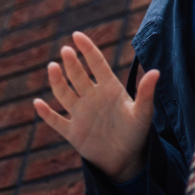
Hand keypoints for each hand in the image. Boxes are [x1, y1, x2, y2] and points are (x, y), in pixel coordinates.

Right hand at [33, 31, 158, 181]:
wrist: (126, 159)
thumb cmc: (137, 132)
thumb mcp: (143, 113)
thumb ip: (146, 93)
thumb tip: (156, 71)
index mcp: (110, 88)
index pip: (97, 63)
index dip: (87, 49)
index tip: (77, 35)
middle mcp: (92, 96)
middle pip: (79, 75)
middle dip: (72, 63)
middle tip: (66, 50)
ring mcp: (81, 113)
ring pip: (65, 94)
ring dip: (57, 81)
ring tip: (52, 67)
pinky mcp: (73, 132)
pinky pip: (57, 121)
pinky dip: (47, 114)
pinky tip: (37, 103)